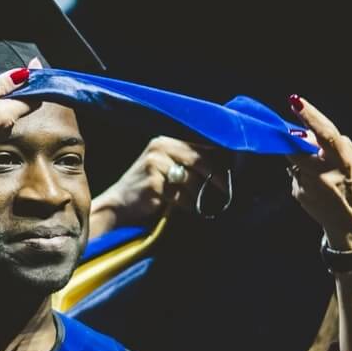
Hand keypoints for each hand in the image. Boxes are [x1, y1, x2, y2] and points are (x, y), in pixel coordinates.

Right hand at [89, 136, 217, 237]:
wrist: (117, 206)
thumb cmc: (146, 189)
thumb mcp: (164, 168)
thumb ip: (187, 163)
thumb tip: (223, 167)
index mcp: (164, 142)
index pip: (200, 147)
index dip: (219, 161)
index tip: (234, 174)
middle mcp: (160, 149)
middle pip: (200, 161)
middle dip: (218, 178)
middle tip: (229, 191)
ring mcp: (155, 165)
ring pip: (192, 181)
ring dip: (198, 196)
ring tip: (198, 204)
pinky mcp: (154, 184)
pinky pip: (181, 197)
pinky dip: (186, 205)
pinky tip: (183, 209)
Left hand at [285, 96, 351, 251]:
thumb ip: (331, 145)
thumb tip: (303, 133)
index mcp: (345, 160)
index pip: (326, 133)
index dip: (310, 116)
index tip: (296, 102)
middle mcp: (324, 173)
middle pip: (297, 146)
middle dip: (295, 139)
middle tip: (298, 137)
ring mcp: (309, 185)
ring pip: (294, 160)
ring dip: (301, 159)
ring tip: (320, 172)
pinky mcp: (298, 194)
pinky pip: (294, 175)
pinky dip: (302, 174)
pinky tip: (317, 187)